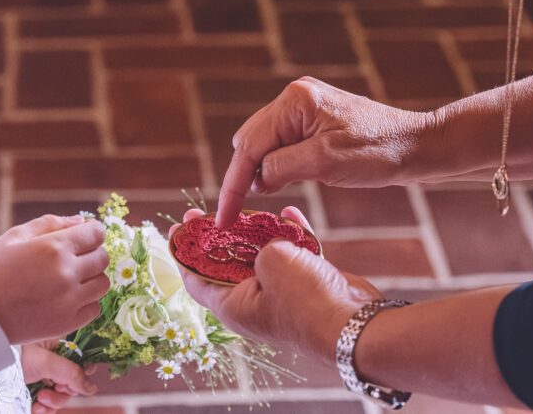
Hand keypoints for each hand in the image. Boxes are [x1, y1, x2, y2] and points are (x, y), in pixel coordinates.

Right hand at [0, 215, 109, 344]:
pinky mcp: (68, 323)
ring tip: (72, 279)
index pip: (96, 234)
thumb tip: (81, 221)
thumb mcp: (15, 236)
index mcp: (54, 247)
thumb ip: (50, 223)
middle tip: (74, 258)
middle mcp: (67, 273)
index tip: (84, 237)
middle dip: (92, 254)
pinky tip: (68, 298)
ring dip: (92, 279)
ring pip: (102, 284)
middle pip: (102, 258)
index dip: (92, 232)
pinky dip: (86, 302)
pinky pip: (94, 308)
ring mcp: (70, 300)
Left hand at [22, 340, 98, 413]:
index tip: (73, 381)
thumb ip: (71, 373)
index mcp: (60, 347)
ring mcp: (46, 379)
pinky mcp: (37, 393)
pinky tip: (36, 408)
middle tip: (53, 389)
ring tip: (40, 400)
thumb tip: (92, 388)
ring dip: (53, 403)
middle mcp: (55, 363)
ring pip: (62, 397)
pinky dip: (44, 410)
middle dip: (64, 391)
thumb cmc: (16, 354)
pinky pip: (49, 406)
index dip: (82, 374)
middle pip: (74, 383)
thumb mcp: (46, 362)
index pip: (82, 361)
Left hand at [178, 207, 380, 366]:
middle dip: (219, 237)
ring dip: (258, 233)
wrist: (353, 322)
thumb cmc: (304, 298)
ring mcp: (281, 296)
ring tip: (250, 209)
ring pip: (263, 258)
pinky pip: (294, 256)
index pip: (195, 279)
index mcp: (232, 306)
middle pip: (227, 265)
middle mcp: (253, 303)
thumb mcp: (269, 260)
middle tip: (207, 213)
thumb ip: (260, 245)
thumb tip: (272, 244)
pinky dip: (291, 235)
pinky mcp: (307, 287)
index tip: (178, 229)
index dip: (184, 253)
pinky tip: (289, 212)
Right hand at [216, 77, 436, 227]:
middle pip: (250, 141)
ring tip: (264, 198)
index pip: (250, 146)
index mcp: (294, 101)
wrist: (418, 146)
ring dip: (260, 171)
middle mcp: (293, 97)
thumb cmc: (379, 153)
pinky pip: (280, 143)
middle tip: (241, 212)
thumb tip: (255, 179)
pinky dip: (276, 165)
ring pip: (263, 143)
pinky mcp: (313, 120)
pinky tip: (281, 182)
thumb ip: (282, 168)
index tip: (222, 219)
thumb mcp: (325, 163)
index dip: (233, 185)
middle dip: (243, 176)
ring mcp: (303, 106)